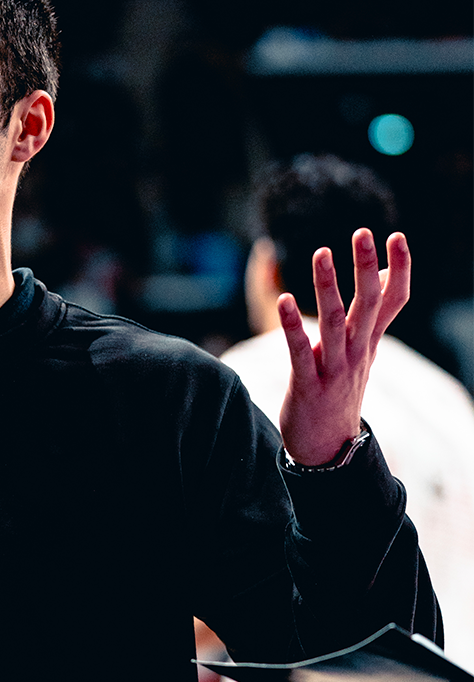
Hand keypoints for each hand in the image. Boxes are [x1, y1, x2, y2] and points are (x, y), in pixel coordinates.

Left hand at [278, 229, 409, 465]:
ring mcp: (334, 370)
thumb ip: (373, 316)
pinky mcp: (308, 386)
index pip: (393, 301)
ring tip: (322, 253)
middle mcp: (357, 353)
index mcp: (369, 342)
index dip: (399, 269)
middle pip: (368, 305)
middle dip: (366, 268)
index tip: (396, 236)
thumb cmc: (340, 391)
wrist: (328, 449)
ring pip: (334, 324)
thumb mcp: (362, 352)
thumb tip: (385, 275)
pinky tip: (283, 300)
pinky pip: (300, 352)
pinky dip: (293, 326)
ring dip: (328, 288)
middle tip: (364, 232)